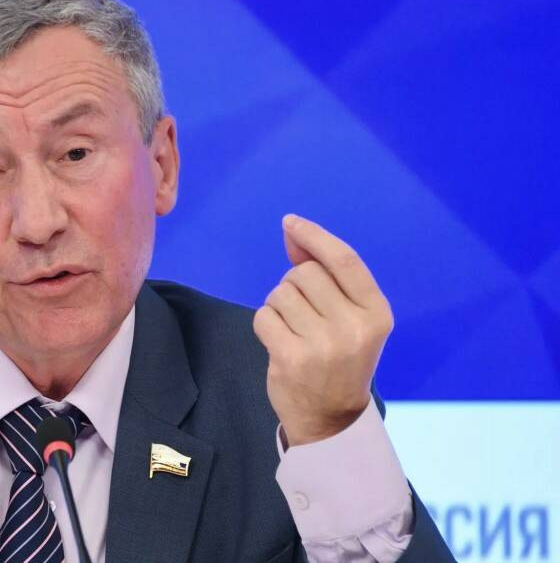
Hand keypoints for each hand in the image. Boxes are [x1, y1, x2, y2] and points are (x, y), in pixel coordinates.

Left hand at [253, 214, 393, 446]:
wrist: (332, 419)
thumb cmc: (340, 359)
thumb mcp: (350, 318)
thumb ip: (327, 276)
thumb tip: (294, 232)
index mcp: (377, 313)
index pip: (344, 260)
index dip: (315, 236)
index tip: (290, 223)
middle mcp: (354, 327)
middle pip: (304, 273)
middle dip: (293, 284)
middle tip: (301, 313)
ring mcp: (323, 345)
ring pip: (280, 293)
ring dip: (278, 306)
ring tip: (293, 331)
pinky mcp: (292, 358)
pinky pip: (264, 317)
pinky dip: (265, 325)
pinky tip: (280, 343)